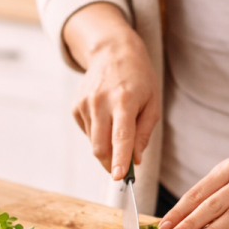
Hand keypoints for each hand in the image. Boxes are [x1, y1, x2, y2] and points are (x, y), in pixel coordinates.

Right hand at [65, 7, 159, 179]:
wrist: (111, 52)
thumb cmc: (138, 78)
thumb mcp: (152, 102)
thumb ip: (144, 133)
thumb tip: (135, 160)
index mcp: (124, 100)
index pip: (121, 136)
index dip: (119, 159)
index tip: (118, 177)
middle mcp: (101, 102)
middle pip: (101, 146)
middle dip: (111, 163)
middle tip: (122, 169)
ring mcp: (85, 104)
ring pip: (94, 143)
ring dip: (106, 146)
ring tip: (117, 125)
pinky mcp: (75, 107)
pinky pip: (88, 132)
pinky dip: (98, 134)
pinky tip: (106, 117)